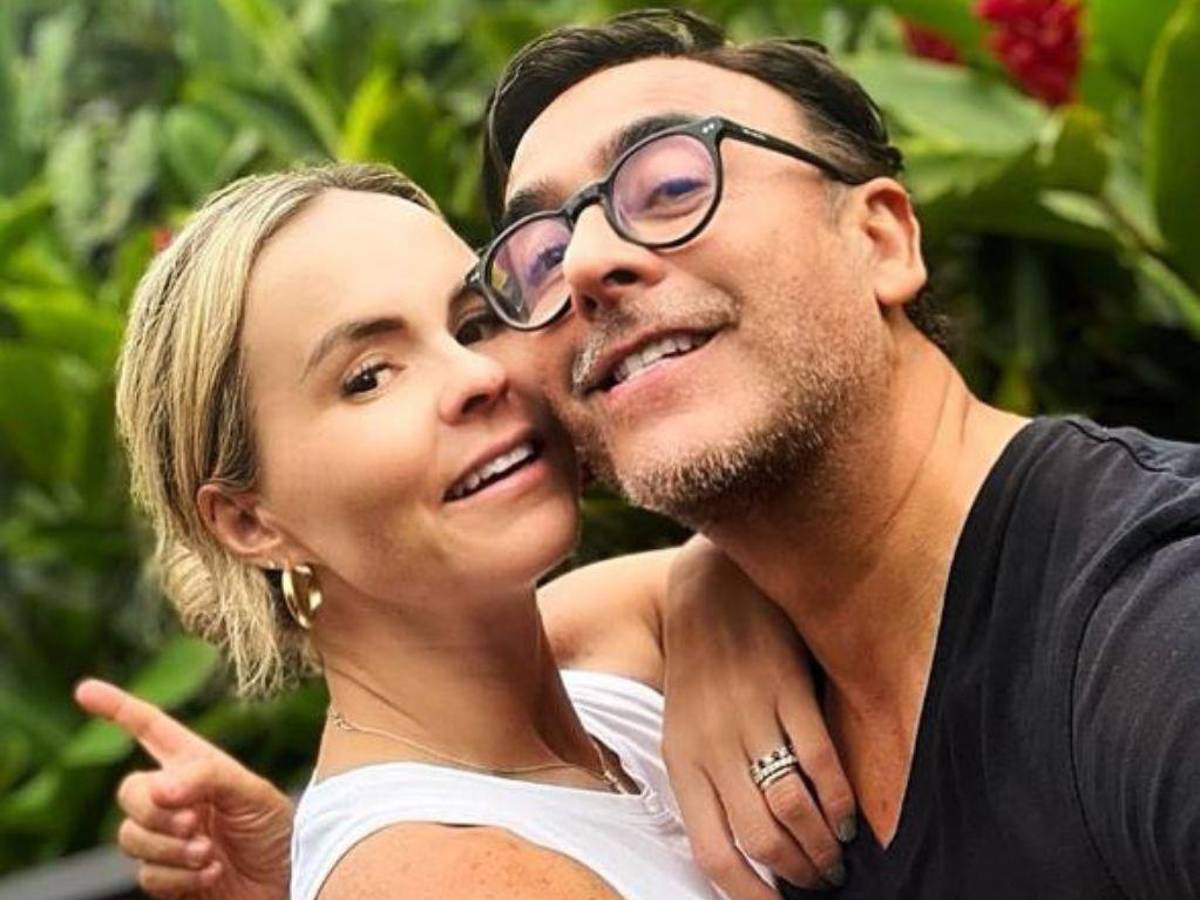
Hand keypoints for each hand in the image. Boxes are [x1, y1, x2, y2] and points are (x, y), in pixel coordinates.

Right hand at [74, 679, 293, 898]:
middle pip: (131, 791)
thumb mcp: (253, 792)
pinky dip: (178, 876)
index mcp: (196, 765)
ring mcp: (168, 838)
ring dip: (168, 847)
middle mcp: (176, 799)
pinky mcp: (167, 876)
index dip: (119, 708)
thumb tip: (159, 788)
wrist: (289, 882)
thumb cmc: (279, 831)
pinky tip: (211, 873)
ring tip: (208, 852)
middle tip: (193, 823)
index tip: (85, 690)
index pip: (151, 730)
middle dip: (153, 809)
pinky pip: (146, 874)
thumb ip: (206, 778)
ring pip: (131, 836)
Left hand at [662, 540, 856, 897]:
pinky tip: (846, 816)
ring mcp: (749, 715)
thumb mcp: (686, 724)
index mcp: (680, 758)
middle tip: (823, 882)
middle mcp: (711, 743)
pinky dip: (838, 798)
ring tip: (838, 859)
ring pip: (792, 806)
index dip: (747, 892)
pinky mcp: (785, 687)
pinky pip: (818, 760)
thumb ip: (709, 779)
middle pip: (760, 838)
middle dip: (798, 873)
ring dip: (822, 845)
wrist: (712, 586)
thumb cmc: (702, 666)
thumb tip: (744, 846)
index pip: (712, 850)